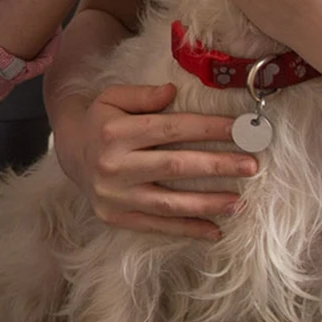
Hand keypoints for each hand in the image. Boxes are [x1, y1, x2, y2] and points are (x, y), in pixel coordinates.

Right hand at [52, 83, 256, 240]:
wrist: (70, 153)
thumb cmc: (101, 121)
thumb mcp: (113, 97)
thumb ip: (143, 95)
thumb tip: (172, 92)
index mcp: (115, 133)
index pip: (171, 129)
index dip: (207, 129)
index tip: (238, 130)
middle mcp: (114, 167)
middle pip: (175, 167)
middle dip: (217, 166)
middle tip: (250, 165)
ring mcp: (115, 197)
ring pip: (169, 203)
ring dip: (207, 204)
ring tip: (239, 201)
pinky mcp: (116, 218)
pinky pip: (157, 226)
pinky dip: (187, 230)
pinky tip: (214, 230)